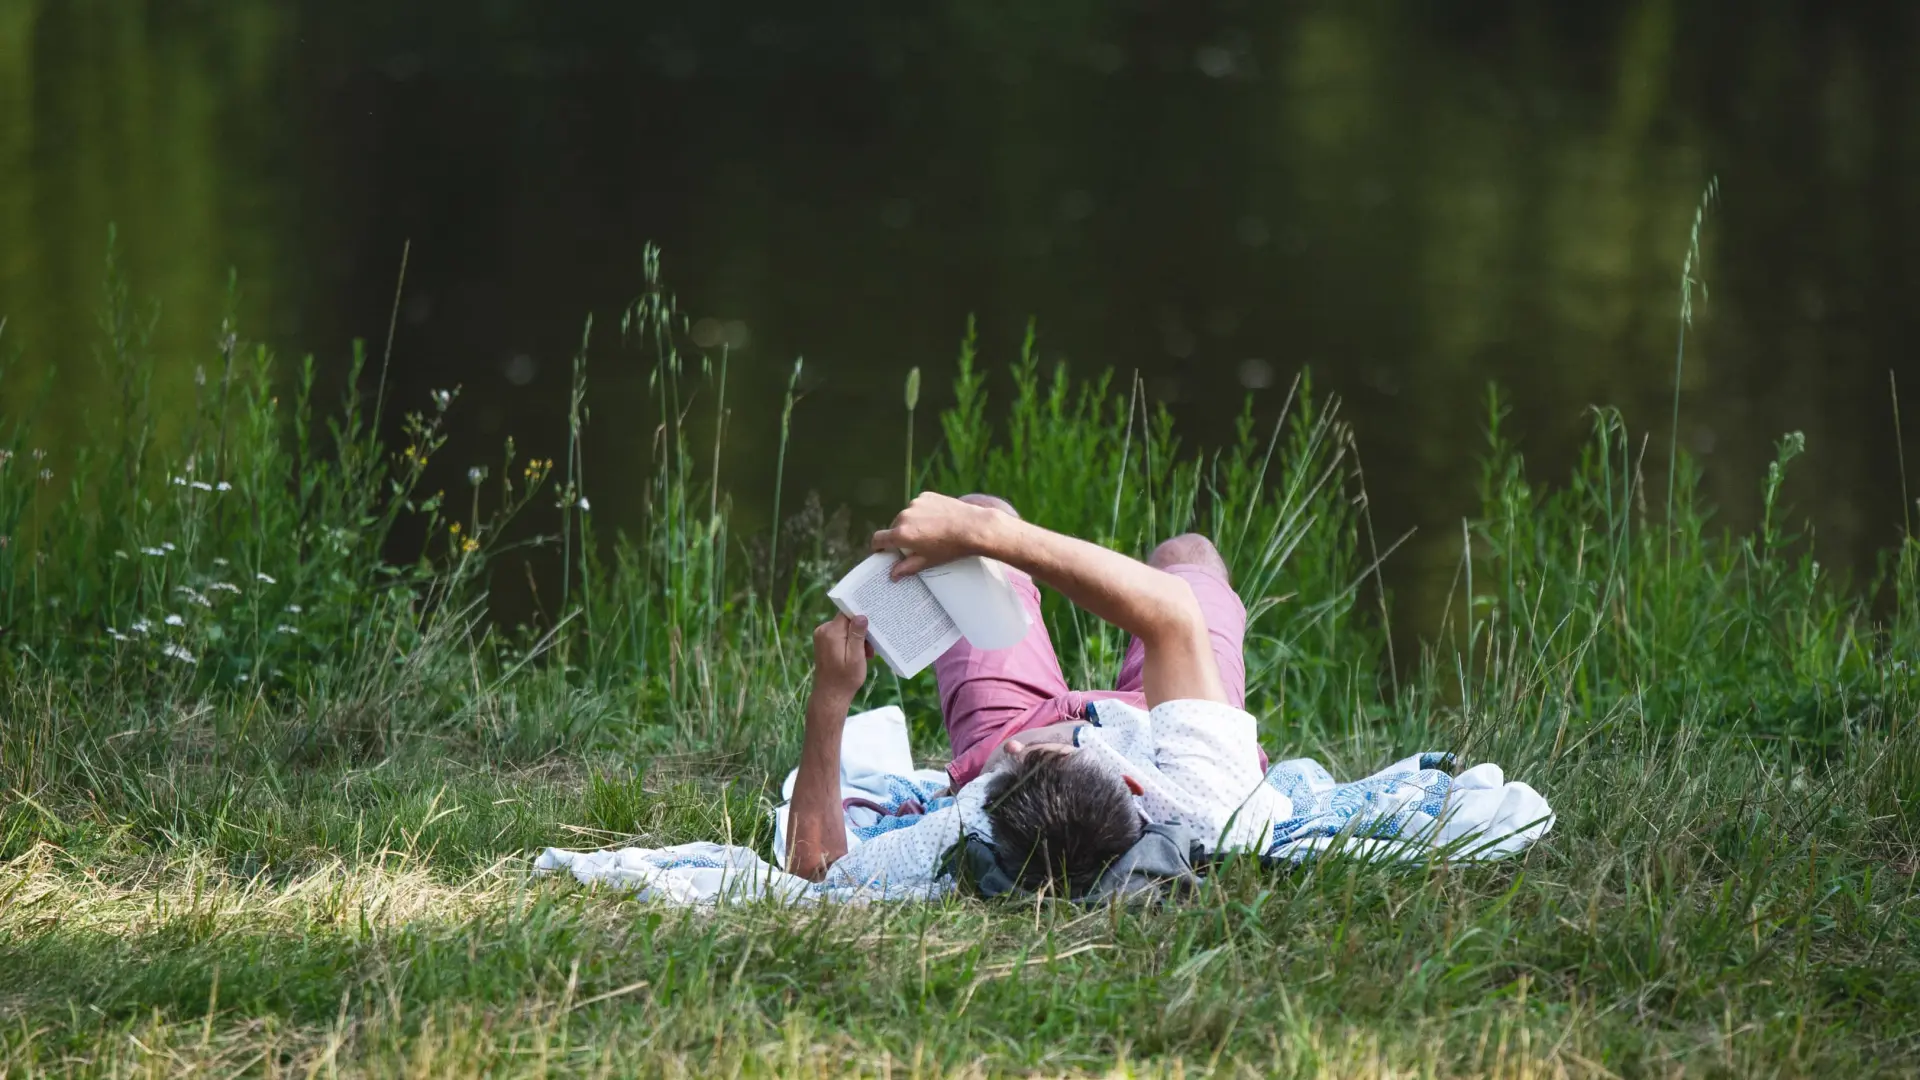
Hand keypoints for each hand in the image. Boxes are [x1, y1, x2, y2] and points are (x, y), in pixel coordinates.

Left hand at [811, 613, 872, 699]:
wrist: (830, 696)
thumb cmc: (845, 680)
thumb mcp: (856, 658)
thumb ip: (857, 636)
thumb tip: (861, 616)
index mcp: (831, 632)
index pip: (847, 613)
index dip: (861, 617)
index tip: (872, 626)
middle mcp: (823, 630)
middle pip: (847, 621)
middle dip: (861, 632)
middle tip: (869, 650)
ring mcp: (822, 636)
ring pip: (845, 628)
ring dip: (857, 639)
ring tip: (864, 655)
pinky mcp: (823, 642)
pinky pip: (840, 635)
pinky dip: (850, 642)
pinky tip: (856, 655)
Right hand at [872, 492, 1001, 576]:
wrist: (973, 527)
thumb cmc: (950, 547)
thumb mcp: (927, 561)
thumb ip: (906, 567)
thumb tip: (893, 574)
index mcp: (901, 534)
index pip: (878, 539)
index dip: (877, 546)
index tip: (880, 550)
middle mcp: (904, 516)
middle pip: (893, 527)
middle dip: (900, 536)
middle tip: (914, 545)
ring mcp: (915, 504)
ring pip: (906, 516)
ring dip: (912, 523)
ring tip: (930, 532)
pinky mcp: (926, 496)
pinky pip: (918, 506)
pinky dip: (923, 513)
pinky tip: (936, 520)